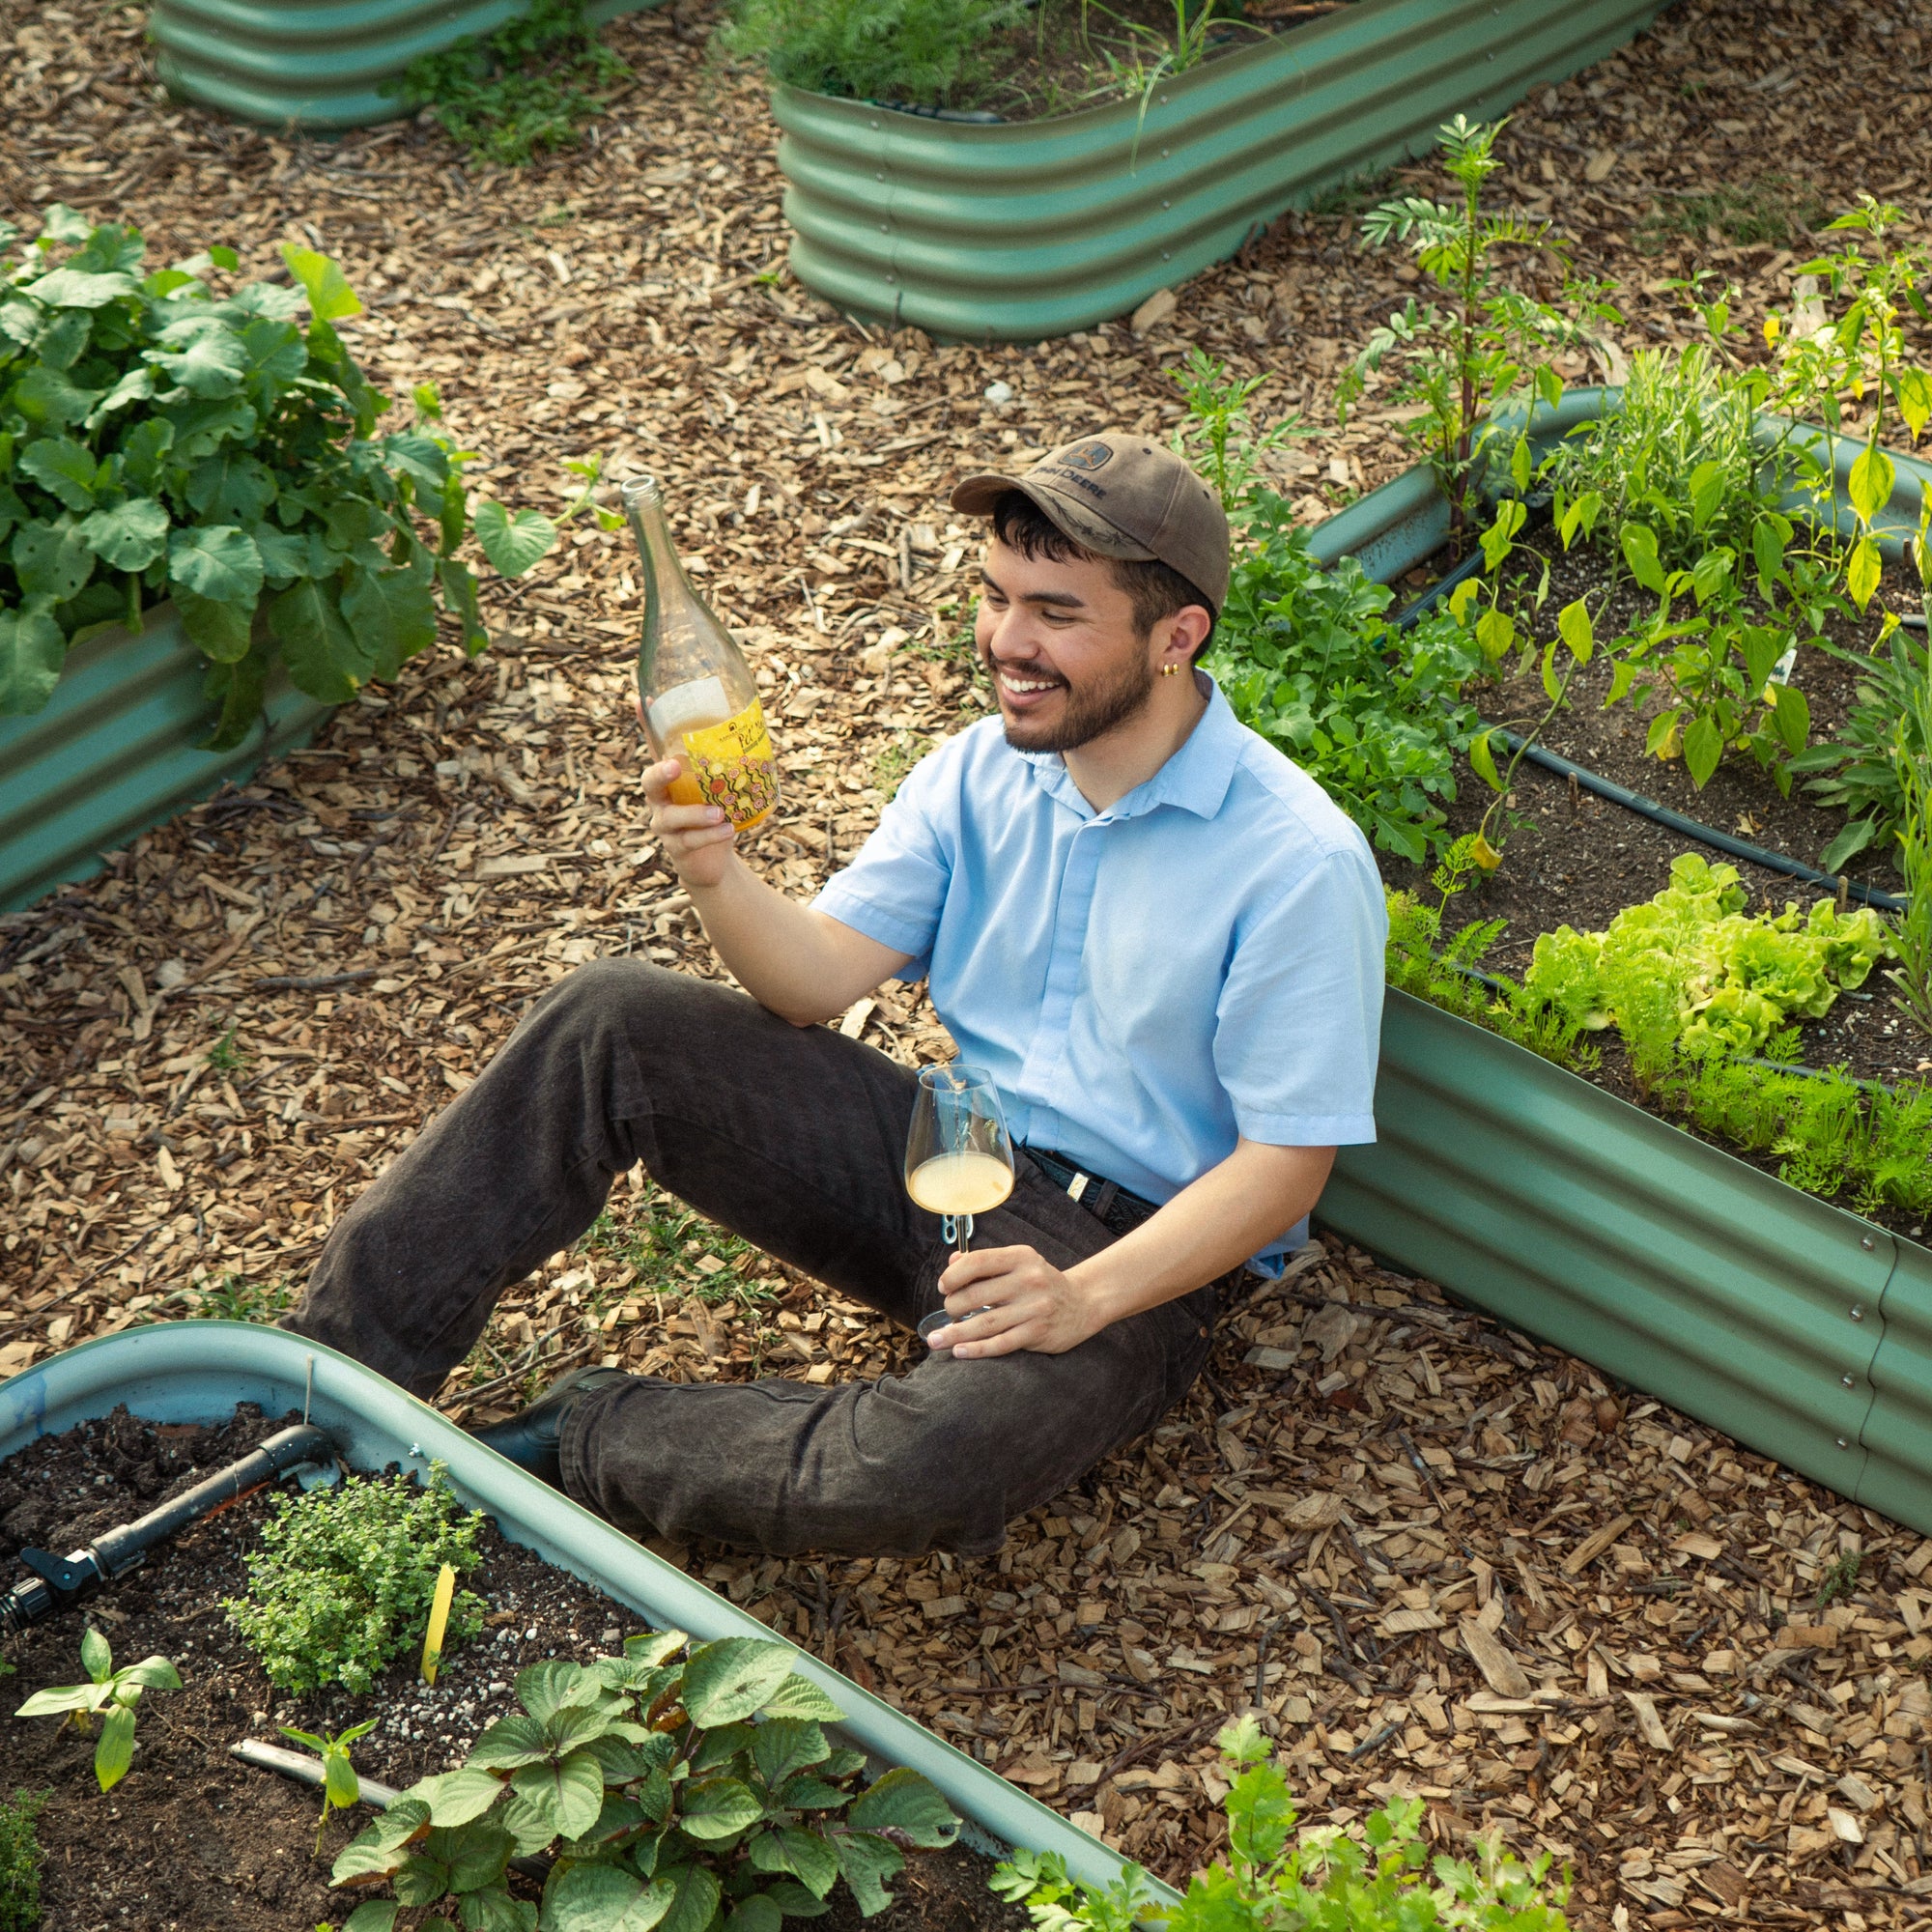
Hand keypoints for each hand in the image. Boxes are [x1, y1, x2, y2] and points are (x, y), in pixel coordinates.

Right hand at [639, 702, 737, 890]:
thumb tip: (760, 736)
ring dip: (696, 814)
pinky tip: (728, 829)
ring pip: (672, 817)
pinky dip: (710, 835)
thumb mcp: (721, 789)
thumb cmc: (716, 816)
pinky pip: (690, 841)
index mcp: (670, 779)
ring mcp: (664, 825)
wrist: (713, 860)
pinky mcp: (676, 848)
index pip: (655, 748)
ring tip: (719, 812)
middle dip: (660, 772)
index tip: (642, 701)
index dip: (646, 726)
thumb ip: (730, 767)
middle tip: (675, 766)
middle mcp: (660, 800)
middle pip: (649, 782)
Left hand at [929, 1244, 1104, 1358]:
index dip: (953, 1275)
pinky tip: (960, 1351)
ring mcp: (1034, 1308)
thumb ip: (985, 1262)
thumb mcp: (1018, 1263)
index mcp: (1020, 1257)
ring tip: (936, 1340)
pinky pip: (1001, 1343)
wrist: (1083, 1302)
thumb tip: (951, 1263)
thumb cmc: (1041, 1282)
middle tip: (947, 1312)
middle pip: (976, 1295)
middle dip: (952, 1306)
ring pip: (985, 1323)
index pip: (978, 1262)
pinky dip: (977, 1349)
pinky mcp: (1038, 1333)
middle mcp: (1028, 1280)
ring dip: (956, 1333)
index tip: (943, 1287)